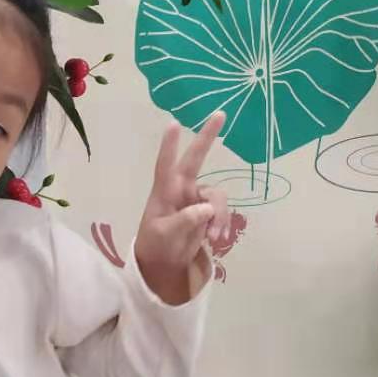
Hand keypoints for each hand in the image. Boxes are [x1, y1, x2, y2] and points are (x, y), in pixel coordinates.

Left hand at [135, 111, 228, 304]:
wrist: (163, 262)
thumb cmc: (155, 244)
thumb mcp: (165, 235)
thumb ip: (184, 221)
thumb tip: (206, 209)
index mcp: (164, 191)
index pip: (165, 164)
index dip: (169, 145)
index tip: (173, 123)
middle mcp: (181, 188)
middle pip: (195, 158)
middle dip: (207, 136)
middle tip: (220, 113)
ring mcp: (196, 198)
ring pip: (217, 195)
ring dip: (219, 215)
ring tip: (213, 237)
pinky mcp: (207, 211)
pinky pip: (221, 211)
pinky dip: (222, 224)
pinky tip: (217, 239)